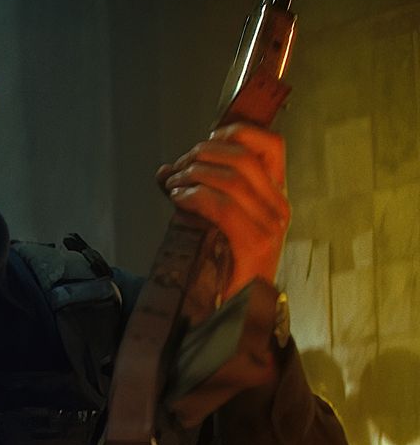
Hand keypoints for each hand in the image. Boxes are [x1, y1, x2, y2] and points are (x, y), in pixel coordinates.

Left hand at [156, 123, 288, 300]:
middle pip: (243, 157)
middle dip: (201, 155)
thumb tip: (165, 172)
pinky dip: (195, 196)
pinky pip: (222, 206)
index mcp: (274, 195)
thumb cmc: (224, 265)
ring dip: (192, 175)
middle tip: (175, 171)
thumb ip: (193, 192)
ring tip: (172, 187)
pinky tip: (178, 200)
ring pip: (231, 179)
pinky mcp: (255, 243)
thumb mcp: (211, 219)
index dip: (238, 132)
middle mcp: (278, 206)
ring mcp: (270, 226)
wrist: (238, 312)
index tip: (207, 139)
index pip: (272, 145)